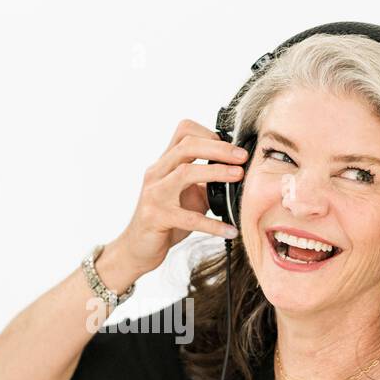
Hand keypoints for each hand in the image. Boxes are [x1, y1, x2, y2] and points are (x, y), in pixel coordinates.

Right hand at [113, 119, 243, 277]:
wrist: (137, 248)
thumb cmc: (165, 220)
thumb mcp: (187, 195)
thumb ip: (207, 182)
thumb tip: (239, 174)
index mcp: (164, 164)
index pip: (183, 132)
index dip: (209, 133)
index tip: (231, 147)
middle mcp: (156, 174)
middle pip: (186, 146)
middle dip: (218, 148)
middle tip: (242, 157)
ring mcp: (154, 194)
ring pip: (185, 173)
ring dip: (216, 172)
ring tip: (239, 176)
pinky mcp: (156, 218)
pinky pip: (189, 218)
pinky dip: (213, 225)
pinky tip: (230, 230)